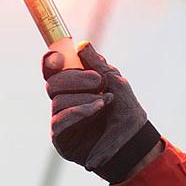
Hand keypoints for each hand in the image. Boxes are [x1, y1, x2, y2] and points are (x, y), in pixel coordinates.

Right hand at [43, 41, 160, 183]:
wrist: (134, 140)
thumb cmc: (126, 112)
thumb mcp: (116, 83)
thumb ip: (98, 65)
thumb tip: (82, 45)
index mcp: (73, 86)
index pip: (53, 70)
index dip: (51, 61)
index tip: (58, 56)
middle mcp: (64, 101)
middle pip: (52, 83)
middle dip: (74, 78)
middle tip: (98, 81)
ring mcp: (61, 119)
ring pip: (57, 100)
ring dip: (84, 97)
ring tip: (105, 101)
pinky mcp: (61, 137)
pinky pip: (59, 120)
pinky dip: (78, 111)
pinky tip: (96, 109)